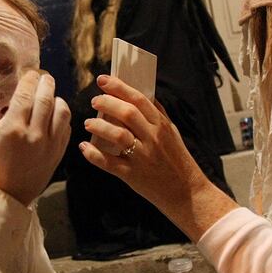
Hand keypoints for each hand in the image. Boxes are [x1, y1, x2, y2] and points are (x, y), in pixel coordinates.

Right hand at [0, 71, 70, 204]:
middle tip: (45, 78)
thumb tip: (25, 93)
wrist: (9, 192)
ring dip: (57, 99)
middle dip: (46, 83)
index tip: (31, 74)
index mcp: (13, 128)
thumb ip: (13, 113)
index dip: (30, 80)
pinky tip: (55, 116)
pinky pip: (66, 127)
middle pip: (45, 99)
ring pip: (62, 111)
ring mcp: (49, 144)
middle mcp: (34, 134)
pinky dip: (62, 117)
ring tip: (52, 96)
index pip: (25, 94)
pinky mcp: (59, 152)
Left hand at [78, 75, 209, 205]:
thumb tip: (142, 93)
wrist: (187, 192)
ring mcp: (142, 157)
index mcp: (161, 125)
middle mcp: (152, 139)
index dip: (119, 87)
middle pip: (127, 113)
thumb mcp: (172, 132)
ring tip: (88, 123)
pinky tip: (84, 148)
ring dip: (99, 127)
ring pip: (118, 136)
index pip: (139, 99)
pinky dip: (94, 155)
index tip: (103, 80)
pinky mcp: (133, 175)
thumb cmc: (177, 160)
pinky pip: (109, 163)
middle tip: (94, 101)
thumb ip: (157, 114)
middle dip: (107, 103)